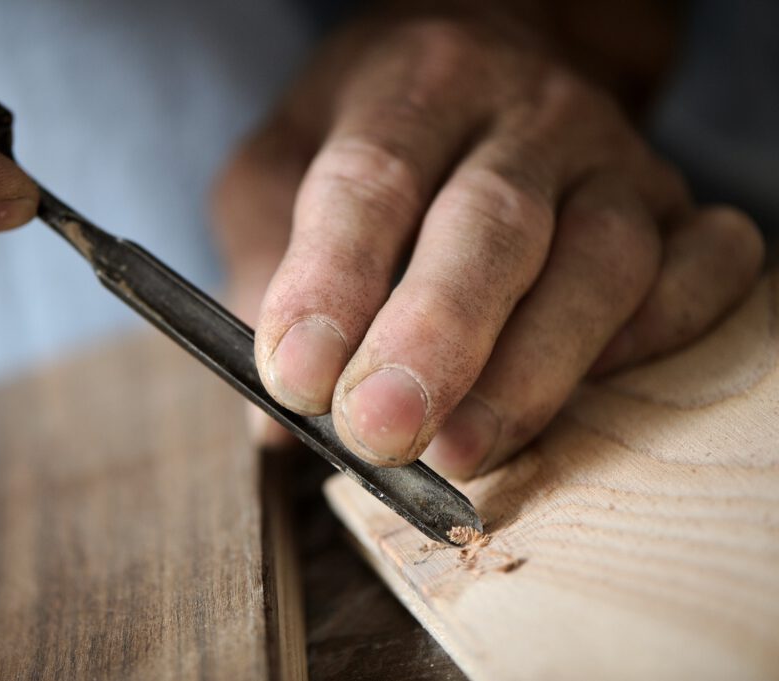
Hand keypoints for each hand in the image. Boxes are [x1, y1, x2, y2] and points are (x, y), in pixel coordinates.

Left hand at [213, 4, 763, 476]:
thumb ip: (265, 273)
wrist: (493, 62)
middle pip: (492, 224)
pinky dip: (660, 336)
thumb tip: (275, 423)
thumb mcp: (279, 169)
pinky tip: (592, 387)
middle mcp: (526, 112)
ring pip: (602, 260)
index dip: (333, 284)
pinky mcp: (677, 205)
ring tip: (463, 452)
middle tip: (381, 432)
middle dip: (437, 339)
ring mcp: (615, 157)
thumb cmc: (372, 137)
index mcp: (414, 84)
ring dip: (534, 370)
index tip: (298, 381)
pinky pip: (704, 270)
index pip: (371, 181)